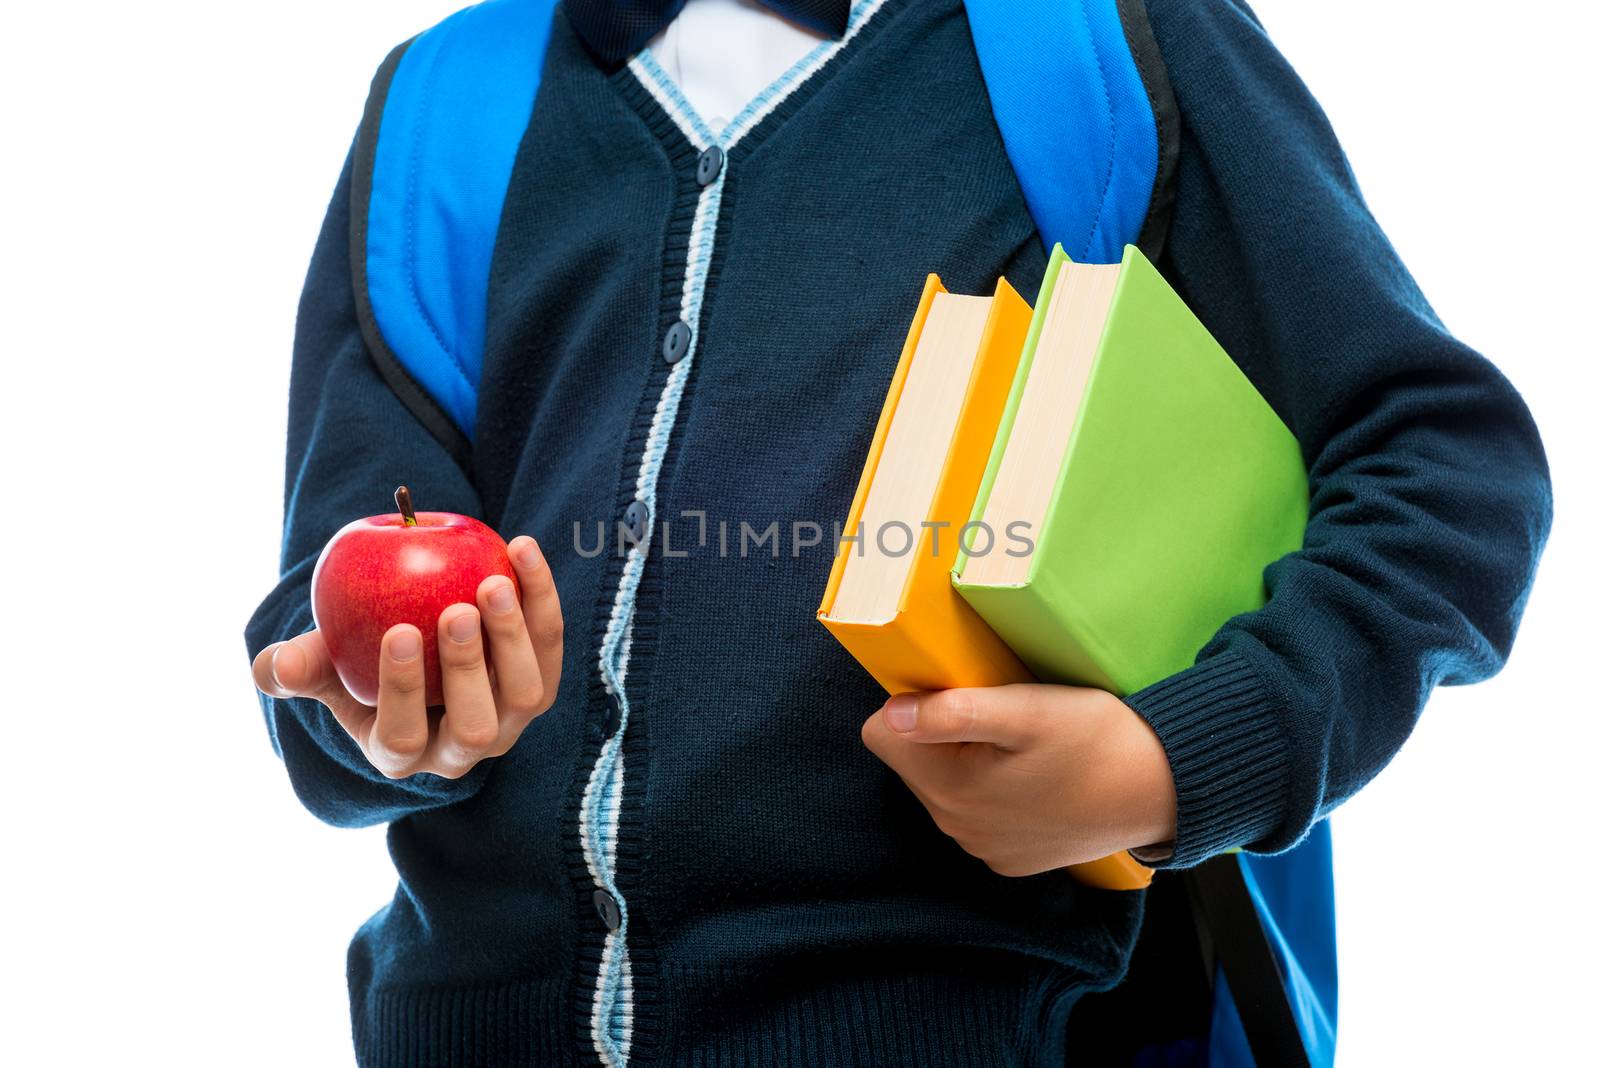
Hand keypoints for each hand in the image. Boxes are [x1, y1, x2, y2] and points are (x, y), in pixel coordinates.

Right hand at [253, 535, 562, 778]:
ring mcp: (508, 722)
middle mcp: (461, 749)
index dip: (402, 690)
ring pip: (526, 694)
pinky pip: (551, 644)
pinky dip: (540, 597)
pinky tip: (521, 548)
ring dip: (513, 638)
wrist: (417, 643)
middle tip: (456, 610)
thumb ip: (298, 665)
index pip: (402, 736)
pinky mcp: (541, 683)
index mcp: (401, 752)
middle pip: (475, 725)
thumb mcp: (324, 662)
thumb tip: (274, 665)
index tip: (398, 632)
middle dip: (467, 669)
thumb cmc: (356, 658)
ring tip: (492, 582)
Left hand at [860, 684, 1176, 876]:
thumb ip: (955, 712)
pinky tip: (1033, 773)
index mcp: (950, 788)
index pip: (881, 733)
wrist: (1164, 792)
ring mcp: (983, 848)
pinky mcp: (1009, 858)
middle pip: (911, 760)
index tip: (954, 689)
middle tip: (997, 711)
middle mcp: (957, 827)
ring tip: (1019, 741)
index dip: (910, 701)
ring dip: (966, 759)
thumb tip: (893, 714)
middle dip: (939, 730)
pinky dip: (993, 789)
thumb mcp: (1028, 711)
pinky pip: (976, 813)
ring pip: (943, 786)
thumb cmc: (1099, 742)